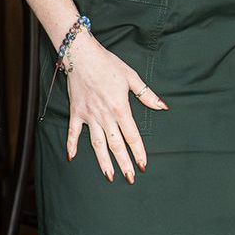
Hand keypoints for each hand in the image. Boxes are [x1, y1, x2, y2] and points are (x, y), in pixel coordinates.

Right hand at [64, 34, 167, 183]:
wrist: (82, 56)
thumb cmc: (108, 64)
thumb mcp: (131, 77)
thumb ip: (146, 94)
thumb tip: (162, 107)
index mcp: (120, 108)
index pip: (132, 136)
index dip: (138, 152)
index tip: (143, 165)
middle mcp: (105, 116)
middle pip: (116, 145)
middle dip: (124, 163)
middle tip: (130, 178)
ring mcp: (89, 116)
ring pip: (97, 144)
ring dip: (103, 161)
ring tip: (109, 176)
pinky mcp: (76, 113)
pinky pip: (74, 132)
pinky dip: (72, 145)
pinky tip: (71, 158)